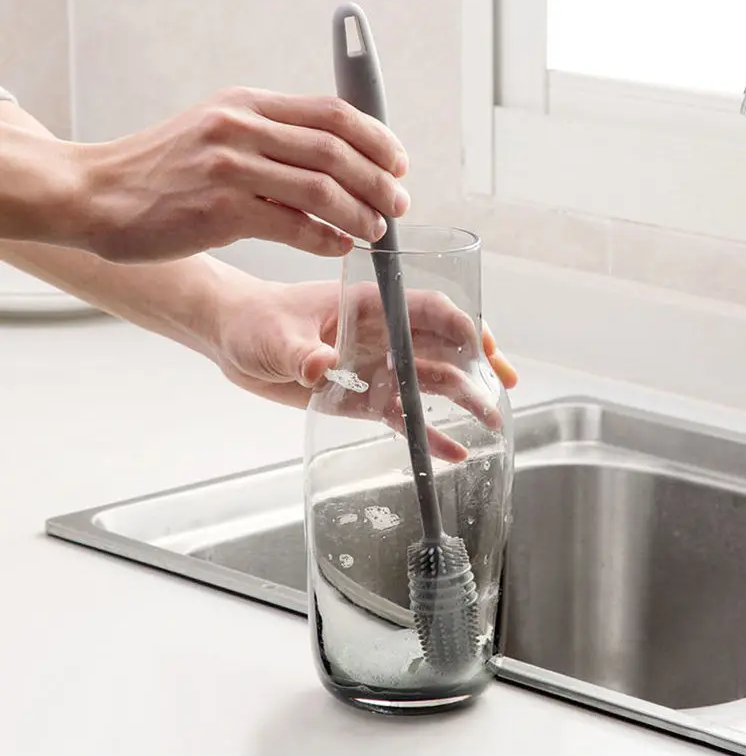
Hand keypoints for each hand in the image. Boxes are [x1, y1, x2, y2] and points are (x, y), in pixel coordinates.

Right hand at [72, 87, 409, 262]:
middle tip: (400, 204)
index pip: (332, 112)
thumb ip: (269, 141)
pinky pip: (292, 225)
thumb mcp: (216, 134)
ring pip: (321, 187)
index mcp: (246, 104)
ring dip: (360, 212)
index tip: (399, 161)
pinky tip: (339, 246)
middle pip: (336, 148)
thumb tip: (331, 166)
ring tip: (377, 231)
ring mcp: (230, 166)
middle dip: (379, 179)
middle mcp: (242, 126)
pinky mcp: (220, 208)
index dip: (376, 138)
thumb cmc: (160, 171)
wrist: (96, 194)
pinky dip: (325, 238)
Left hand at [212, 276, 517, 462]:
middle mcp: (380, 335)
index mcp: (367, 305)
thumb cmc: (255, 320)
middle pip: (440, 346)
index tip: (483, 346)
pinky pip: (402, 415)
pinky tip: (450, 450)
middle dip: (476, 364)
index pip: (426, 309)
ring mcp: (375, 367)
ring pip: (428, 382)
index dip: (460, 325)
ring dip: (461, 399)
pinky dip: (425, 432)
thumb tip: (322, 367)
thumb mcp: (276, 334)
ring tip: (490, 423)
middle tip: (502, 387)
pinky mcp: (362, 397)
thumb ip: (300, 352)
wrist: (233, 340)